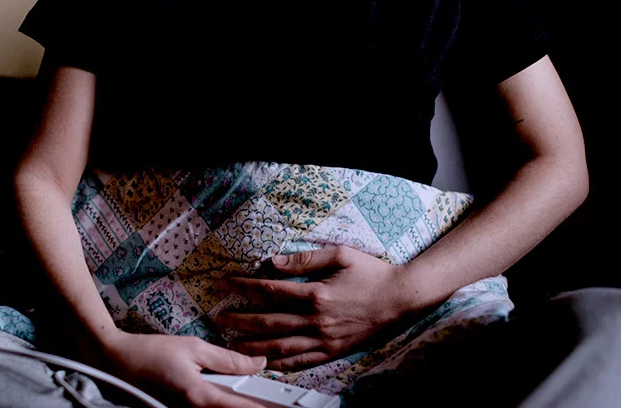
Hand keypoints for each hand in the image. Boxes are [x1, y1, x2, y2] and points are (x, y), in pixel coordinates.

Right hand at [100, 332, 268, 407]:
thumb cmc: (150, 352)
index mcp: (200, 397)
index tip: (283, 404)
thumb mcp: (193, 347)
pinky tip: (223, 392)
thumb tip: (257, 362)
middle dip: (251, 403)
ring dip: (234, 402)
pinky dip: (219, 402)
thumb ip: (229, 359)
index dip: (265, 407)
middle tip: (272, 395)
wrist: (115, 362)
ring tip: (248, 392)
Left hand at [215, 246, 417, 370]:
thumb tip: (274, 262)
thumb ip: (305, 258)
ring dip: (253, 346)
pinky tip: (265, 363)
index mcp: (316, 294)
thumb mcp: (340, 255)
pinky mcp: (333, 351)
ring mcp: (325, 340)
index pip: (269, 291)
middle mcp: (317, 320)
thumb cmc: (372, 273)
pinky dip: (280, 365)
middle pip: (269, 322)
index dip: (243, 287)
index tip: (225, 284)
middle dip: (240, 320)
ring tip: (232, 344)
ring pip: (281, 347)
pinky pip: (302, 363)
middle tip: (219, 318)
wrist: (402, 298)